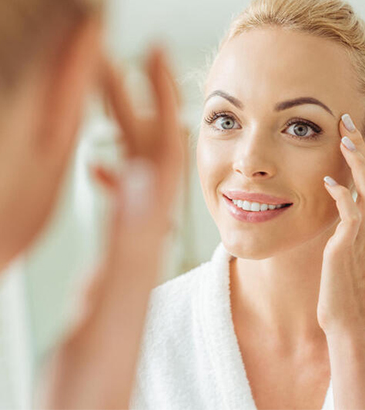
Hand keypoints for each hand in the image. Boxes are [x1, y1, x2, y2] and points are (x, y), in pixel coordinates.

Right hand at [42, 48, 183, 408]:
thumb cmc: (93, 379)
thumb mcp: (107, 310)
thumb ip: (129, 248)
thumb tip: (148, 181)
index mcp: (142, 245)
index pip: (163, 159)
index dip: (161, 104)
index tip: (155, 58)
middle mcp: (141, 242)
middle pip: (148, 159)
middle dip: (133, 105)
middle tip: (115, 62)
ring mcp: (128, 250)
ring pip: (136, 176)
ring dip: (123, 134)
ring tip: (106, 102)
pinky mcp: (115, 263)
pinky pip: (123, 206)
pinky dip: (113, 177)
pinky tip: (101, 169)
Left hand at [318, 113, 364, 336]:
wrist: (349, 319)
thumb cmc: (343, 286)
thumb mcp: (344, 248)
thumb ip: (344, 225)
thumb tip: (336, 201)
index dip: (360, 155)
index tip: (347, 133)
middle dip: (360, 147)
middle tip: (346, 121)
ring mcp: (364, 233)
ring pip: (364, 189)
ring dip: (355, 163)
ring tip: (344, 139)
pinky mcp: (349, 245)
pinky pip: (350, 214)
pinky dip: (340, 195)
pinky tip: (327, 180)